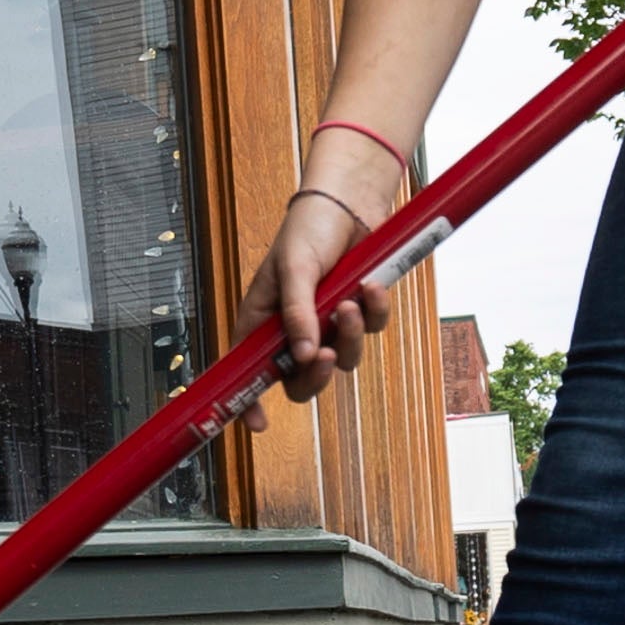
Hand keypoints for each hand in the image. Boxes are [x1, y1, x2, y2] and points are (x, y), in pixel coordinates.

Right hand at [266, 186, 388, 400]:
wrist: (351, 202)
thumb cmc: (308, 228)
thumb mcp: (294, 267)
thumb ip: (296, 312)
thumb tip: (301, 355)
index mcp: (263, 321)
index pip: (249, 371)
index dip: (250, 402)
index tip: (258, 423)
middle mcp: (294, 329)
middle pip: (301, 380)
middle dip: (315, 375)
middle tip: (323, 354)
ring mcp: (328, 324)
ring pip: (342, 359)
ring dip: (350, 335)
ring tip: (350, 302)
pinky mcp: (359, 313)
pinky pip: (372, 331)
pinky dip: (375, 311)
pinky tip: (371, 286)